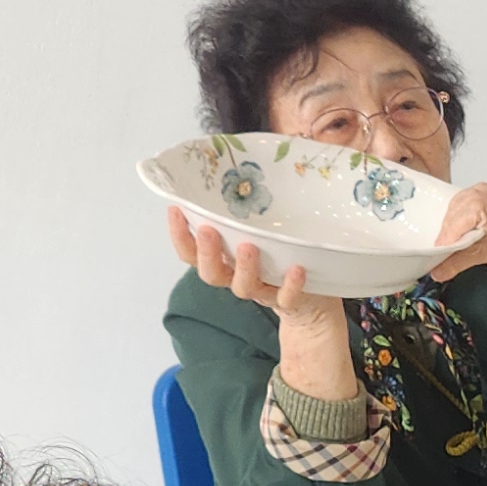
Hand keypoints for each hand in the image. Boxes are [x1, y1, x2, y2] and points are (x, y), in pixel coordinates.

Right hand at [167, 206, 352, 400]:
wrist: (311, 303)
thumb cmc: (275, 263)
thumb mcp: (256, 238)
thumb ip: (240, 223)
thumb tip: (228, 182)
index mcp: (223, 262)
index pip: (190, 253)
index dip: (179, 235)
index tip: (175, 209)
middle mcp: (236, 278)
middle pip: (211, 274)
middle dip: (206, 253)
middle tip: (207, 231)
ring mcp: (262, 290)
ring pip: (244, 286)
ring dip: (244, 267)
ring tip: (248, 247)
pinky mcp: (287, 301)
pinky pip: (286, 297)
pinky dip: (290, 284)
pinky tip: (296, 269)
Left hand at [426, 182, 486, 338]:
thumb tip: (453, 225)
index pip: (484, 192)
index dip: (459, 205)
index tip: (448, 225)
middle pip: (478, 199)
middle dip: (453, 217)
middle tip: (443, 239)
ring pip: (476, 218)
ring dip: (452, 235)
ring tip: (442, 250)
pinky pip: (474, 248)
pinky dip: (455, 260)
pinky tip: (445, 271)